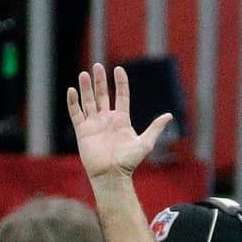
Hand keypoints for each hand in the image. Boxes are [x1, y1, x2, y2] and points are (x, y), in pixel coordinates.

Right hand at [67, 63, 172, 181]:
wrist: (112, 175)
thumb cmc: (128, 162)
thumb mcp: (145, 143)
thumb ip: (155, 128)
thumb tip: (169, 116)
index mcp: (121, 119)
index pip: (121, 96)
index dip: (120, 83)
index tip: (118, 69)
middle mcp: (107, 119)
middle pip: (102, 95)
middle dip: (99, 81)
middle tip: (97, 66)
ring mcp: (94, 124)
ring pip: (88, 101)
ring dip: (86, 88)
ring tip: (84, 74)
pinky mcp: (83, 131)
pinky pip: (76, 114)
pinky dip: (73, 102)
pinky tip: (72, 90)